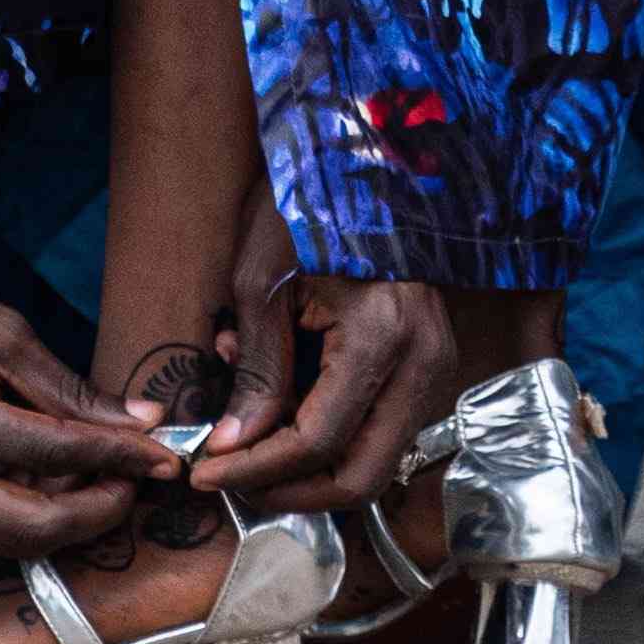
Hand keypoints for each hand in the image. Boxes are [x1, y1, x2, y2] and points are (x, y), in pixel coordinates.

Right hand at [0, 251, 174, 558]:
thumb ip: (63, 385)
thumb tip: (136, 421)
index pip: (46, 453)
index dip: (114, 457)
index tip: (162, 454)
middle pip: (31, 529)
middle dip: (97, 509)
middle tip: (138, 480)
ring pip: (9, 542)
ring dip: (65, 516)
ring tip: (97, 473)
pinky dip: (23, 512)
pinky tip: (43, 476)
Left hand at [192, 212, 454, 512]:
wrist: (358, 152)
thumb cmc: (303, 203)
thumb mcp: (262, 281)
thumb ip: (255, 370)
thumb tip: (233, 446)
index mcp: (383, 334)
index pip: (318, 440)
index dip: (257, 469)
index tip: (205, 475)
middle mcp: (424, 360)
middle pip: (361, 475)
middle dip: (291, 490)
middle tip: (233, 482)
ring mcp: (437, 362)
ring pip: (375, 460)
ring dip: (311, 469)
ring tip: (248, 448)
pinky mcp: (431, 361)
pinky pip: (382, 427)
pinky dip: (331, 437)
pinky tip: (281, 411)